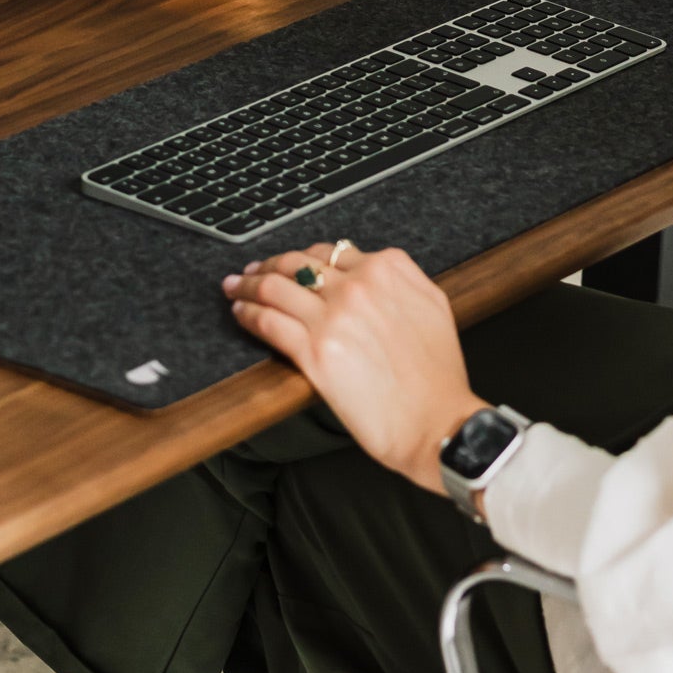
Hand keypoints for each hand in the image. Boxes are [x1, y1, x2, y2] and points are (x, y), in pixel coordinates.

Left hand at [224, 243, 486, 494]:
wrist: (436, 420)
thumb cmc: (438, 375)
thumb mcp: (433, 306)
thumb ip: (404, 280)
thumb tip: (377, 273)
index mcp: (389, 269)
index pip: (332, 252)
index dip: (304, 257)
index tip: (290, 263)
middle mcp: (359, 285)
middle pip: (298, 263)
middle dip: (268, 264)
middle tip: (251, 271)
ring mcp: (334, 316)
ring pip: (274, 287)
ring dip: (247, 285)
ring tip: (234, 287)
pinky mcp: (313, 351)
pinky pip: (268, 322)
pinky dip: (248, 314)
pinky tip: (241, 314)